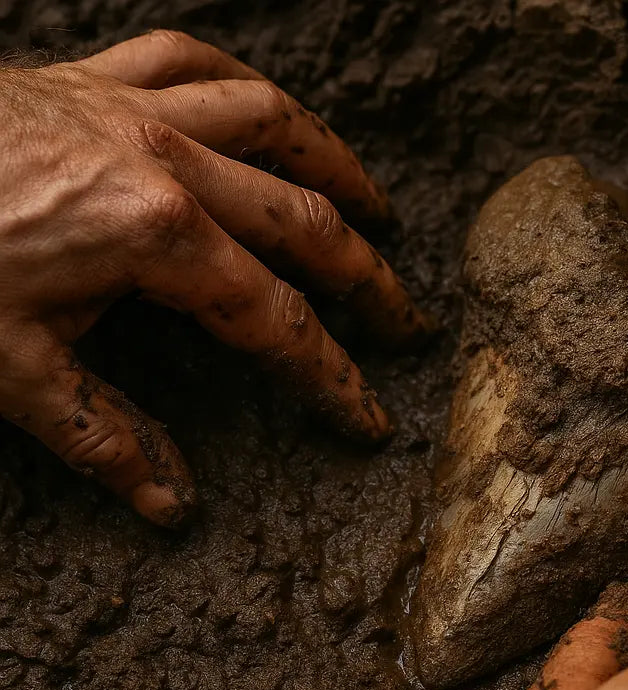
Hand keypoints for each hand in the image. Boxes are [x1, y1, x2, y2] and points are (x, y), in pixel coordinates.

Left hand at [0, 31, 431, 525]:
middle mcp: (168, 166)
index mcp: (159, 240)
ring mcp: (136, 111)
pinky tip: (269, 116)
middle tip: (407, 321)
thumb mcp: (10, 368)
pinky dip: (244, 88)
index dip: (334, 378)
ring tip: (375, 208)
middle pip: (308, 224)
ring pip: (273, 124)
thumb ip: (105, 437)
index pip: (279, 324)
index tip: (370, 418)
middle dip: (369, 282)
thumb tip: (173, 507)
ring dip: (336, 167)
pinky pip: (194, 63)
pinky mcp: (96, 77)